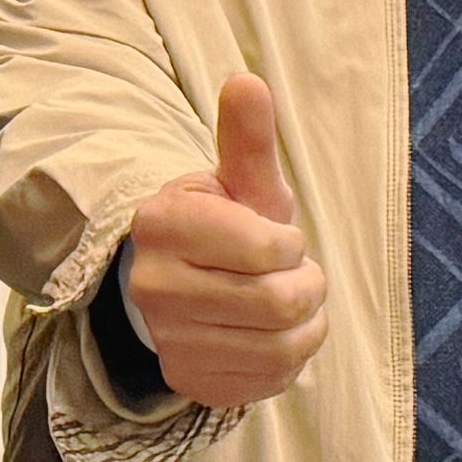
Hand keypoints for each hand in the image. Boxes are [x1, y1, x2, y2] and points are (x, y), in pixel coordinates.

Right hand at [124, 71, 329, 409]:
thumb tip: (246, 80)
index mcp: (165, 226)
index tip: (274, 238)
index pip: (270, 248)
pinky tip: (269, 335)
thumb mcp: (237, 182)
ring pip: (285, 346)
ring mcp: (170, 341)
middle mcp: (155, 287)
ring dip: (306, 323)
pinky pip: (274, 379)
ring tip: (283, 303)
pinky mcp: (190, 381)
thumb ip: (246, 139)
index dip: (289, 244)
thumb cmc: (224, 227)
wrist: (181, 286)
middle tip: (287, 273)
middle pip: (282, 302)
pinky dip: (290, 357)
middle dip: (305, 284)